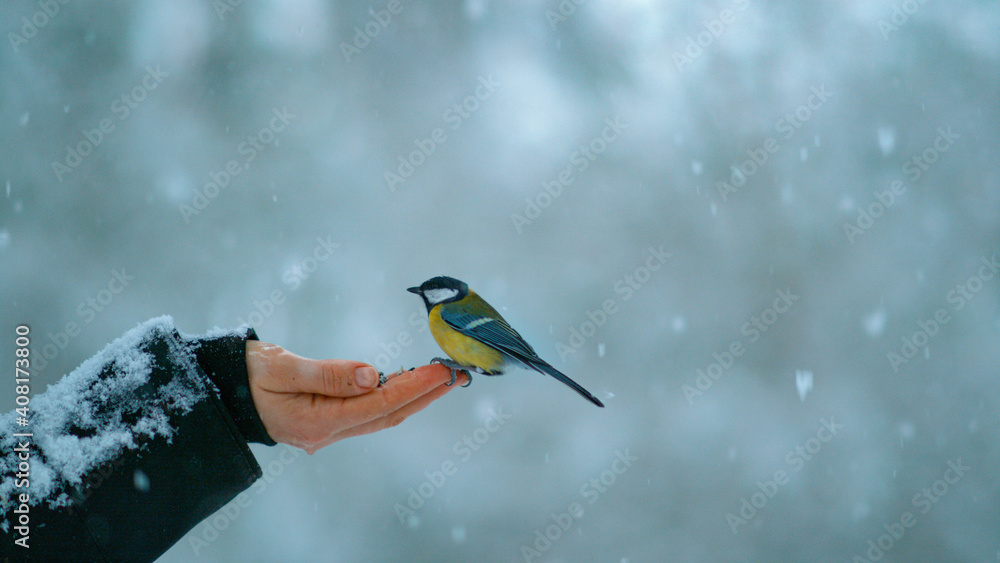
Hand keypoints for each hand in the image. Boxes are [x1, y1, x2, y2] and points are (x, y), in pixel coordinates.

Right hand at [245, 340, 468, 452]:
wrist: (220, 391)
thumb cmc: (245, 374)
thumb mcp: (281, 366)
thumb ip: (327, 373)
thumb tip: (371, 375)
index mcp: (315, 421)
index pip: (378, 404)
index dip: (413, 387)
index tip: (441, 370)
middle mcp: (325, 433)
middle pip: (387, 415)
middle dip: (424, 394)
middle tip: (457, 374)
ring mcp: (326, 431)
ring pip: (380, 416)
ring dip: (412, 397)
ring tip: (442, 378)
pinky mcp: (326, 422)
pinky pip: (367, 413)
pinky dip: (391, 398)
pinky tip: (407, 384)